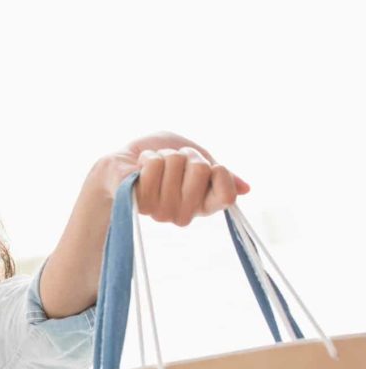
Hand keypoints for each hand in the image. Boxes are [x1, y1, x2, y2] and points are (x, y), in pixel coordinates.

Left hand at [103, 130, 250, 226]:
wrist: (122, 164)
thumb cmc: (161, 160)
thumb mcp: (195, 160)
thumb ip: (219, 173)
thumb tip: (246, 189)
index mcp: (201, 205)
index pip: (227, 196)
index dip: (221, 175)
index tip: (210, 167)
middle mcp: (181, 213)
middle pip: (200, 169)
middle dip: (186, 155)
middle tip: (173, 161)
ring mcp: (158, 210)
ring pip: (175, 163)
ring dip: (164, 155)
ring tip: (154, 164)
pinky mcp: (137, 200)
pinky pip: (153, 166)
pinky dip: (148, 156)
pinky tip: (140, 166)